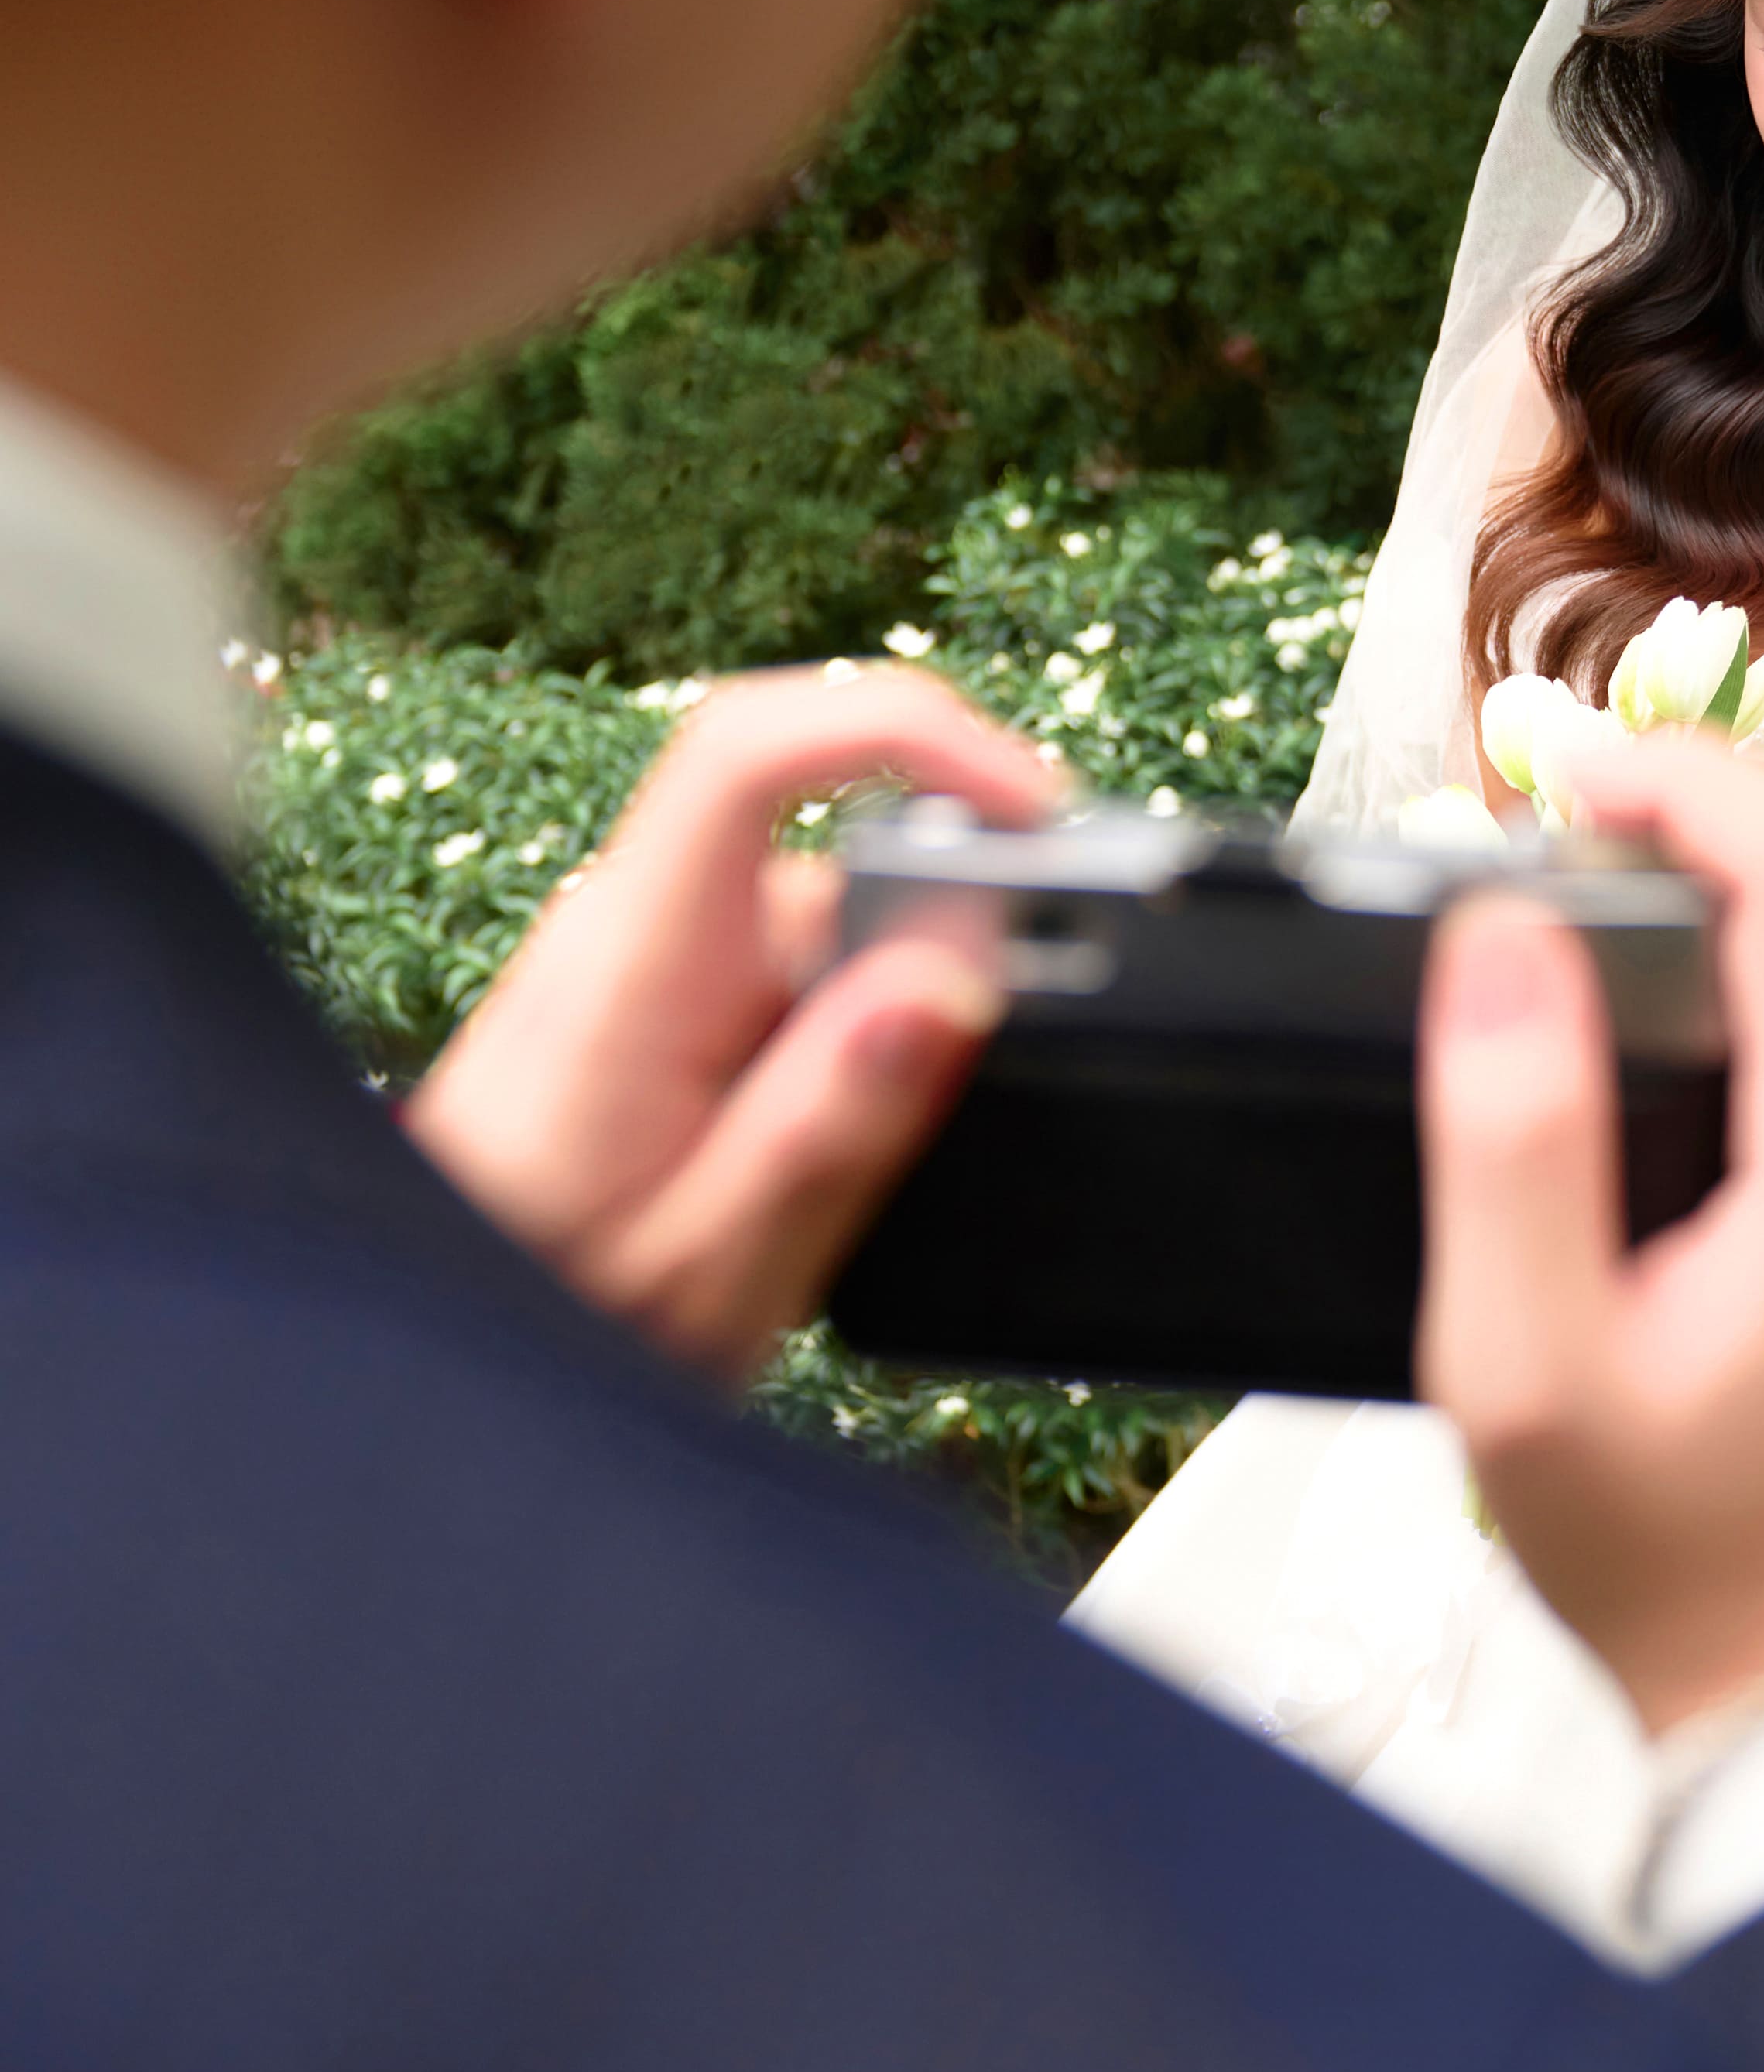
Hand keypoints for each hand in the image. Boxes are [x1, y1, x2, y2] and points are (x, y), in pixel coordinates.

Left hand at [406, 668, 1052, 1378]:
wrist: (423, 1336)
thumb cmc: (538, 1309)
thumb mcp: (705, 1265)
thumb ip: (828, 1126)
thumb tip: (956, 980)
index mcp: (629, 964)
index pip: (753, 752)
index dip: (909, 735)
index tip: (1031, 815)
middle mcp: (626, 924)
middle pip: (831, 856)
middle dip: (927, 961)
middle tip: (935, 1108)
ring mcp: (637, 951)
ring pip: (825, 930)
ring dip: (868, 1036)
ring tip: (814, 1188)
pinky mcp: (652, 989)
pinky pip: (786, 976)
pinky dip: (832, 1051)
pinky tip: (793, 1163)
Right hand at [1414, 734, 1763, 1736]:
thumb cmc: (1669, 1556)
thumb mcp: (1523, 1369)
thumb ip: (1510, 1138)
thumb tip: (1501, 933)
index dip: (1674, 783)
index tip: (1551, 773)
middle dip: (1685, 832)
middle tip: (1530, 837)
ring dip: (1726, 900)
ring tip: (1577, 908)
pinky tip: (1667, 1010)